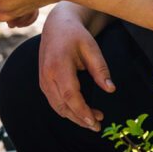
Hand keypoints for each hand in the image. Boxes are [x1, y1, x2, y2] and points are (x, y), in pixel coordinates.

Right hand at [38, 6, 114, 130]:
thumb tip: (110, 89)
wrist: (57, 26)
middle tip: (98, 125)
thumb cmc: (76, 36)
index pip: (69, 95)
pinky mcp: (43, 83)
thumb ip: (100, 69)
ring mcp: (42, 80)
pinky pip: (54, 102)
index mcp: (58, 65)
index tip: (95, 122)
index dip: (82, 111)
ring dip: (74, 117)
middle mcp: (46, 75)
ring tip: (94, 120)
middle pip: (62, 106)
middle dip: (80, 119)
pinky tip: (81, 112)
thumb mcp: (92, 48)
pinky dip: (67, 110)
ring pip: (57, 107)